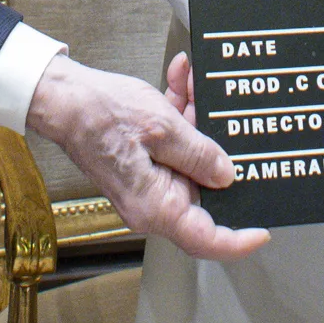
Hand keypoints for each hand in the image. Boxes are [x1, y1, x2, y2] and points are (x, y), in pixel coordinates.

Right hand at [26, 54, 268, 261]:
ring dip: (195, 118)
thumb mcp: (161, 126)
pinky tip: (179, 81)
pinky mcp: (141, 163)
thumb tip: (227, 175)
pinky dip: (178, 114)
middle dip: (217, 147)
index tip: (263, 229)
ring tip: (193, 84)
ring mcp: (146, 182)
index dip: (238, 241)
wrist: (61, 97)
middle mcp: (151, 202)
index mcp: (155, 207)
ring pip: (189, 158)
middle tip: (224, 115)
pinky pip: (171, 144)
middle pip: (203, 188)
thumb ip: (199, 153)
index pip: (205, 240)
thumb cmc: (98, 113)